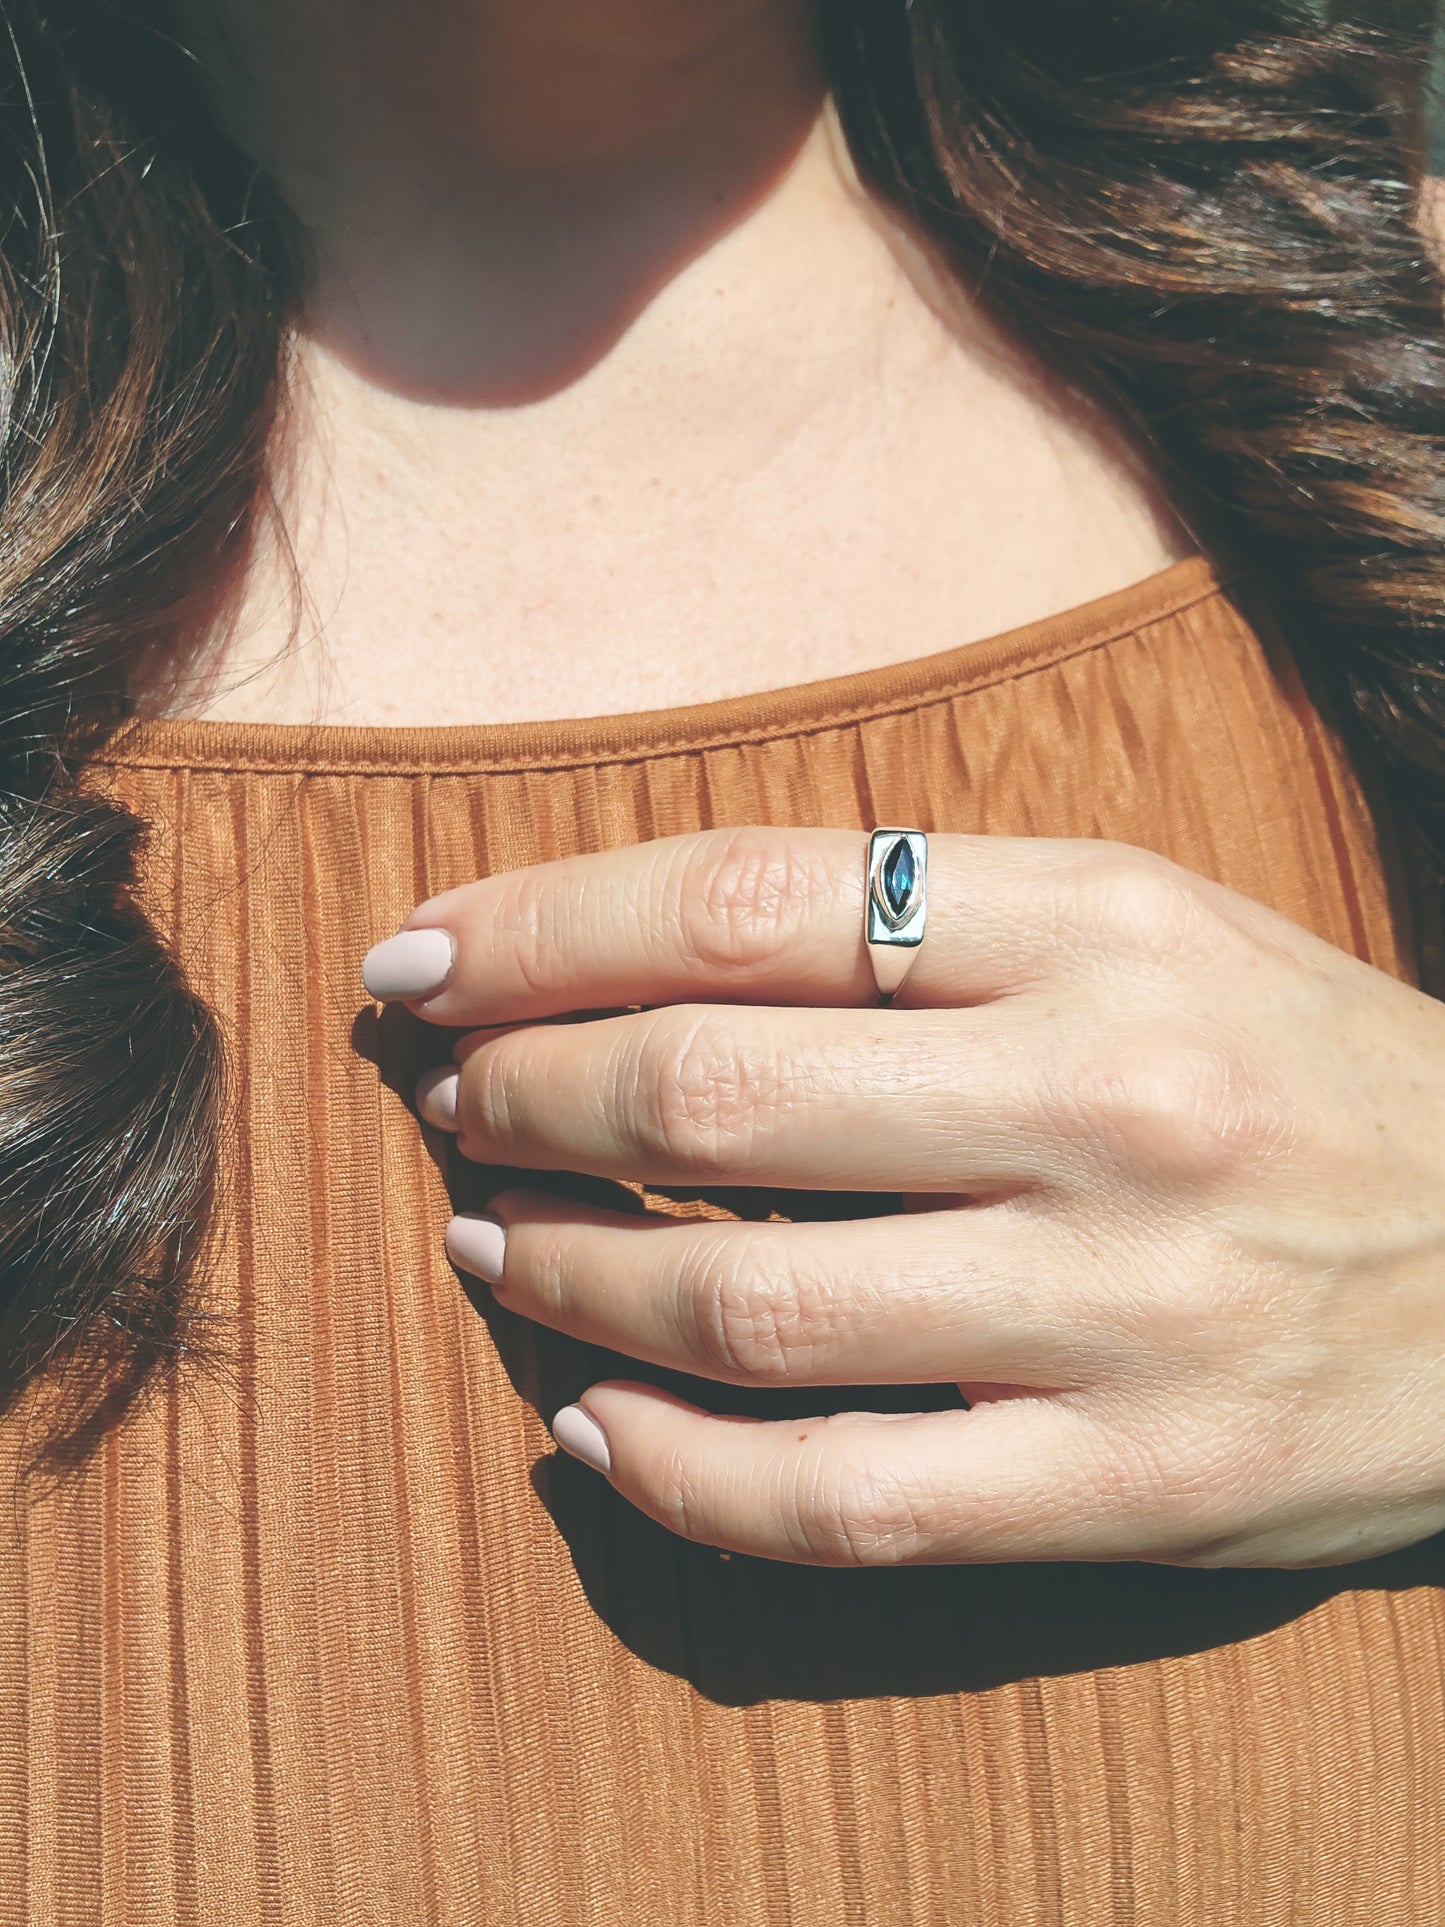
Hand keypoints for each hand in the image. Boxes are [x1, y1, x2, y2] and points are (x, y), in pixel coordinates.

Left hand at [363, 827, 1444, 1567]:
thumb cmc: (1298, 1071)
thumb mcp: (1143, 926)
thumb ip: (917, 922)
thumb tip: (637, 959)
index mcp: (1104, 926)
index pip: (741, 902)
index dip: (540, 929)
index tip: (422, 961)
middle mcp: (1112, 1103)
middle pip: (710, 1093)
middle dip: (522, 1095)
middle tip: (450, 1099)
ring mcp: (1125, 1311)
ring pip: (751, 1308)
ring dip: (569, 1274)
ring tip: (493, 1240)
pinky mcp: (1136, 1491)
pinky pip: (842, 1502)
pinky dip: (676, 1476)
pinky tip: (594, 1430)